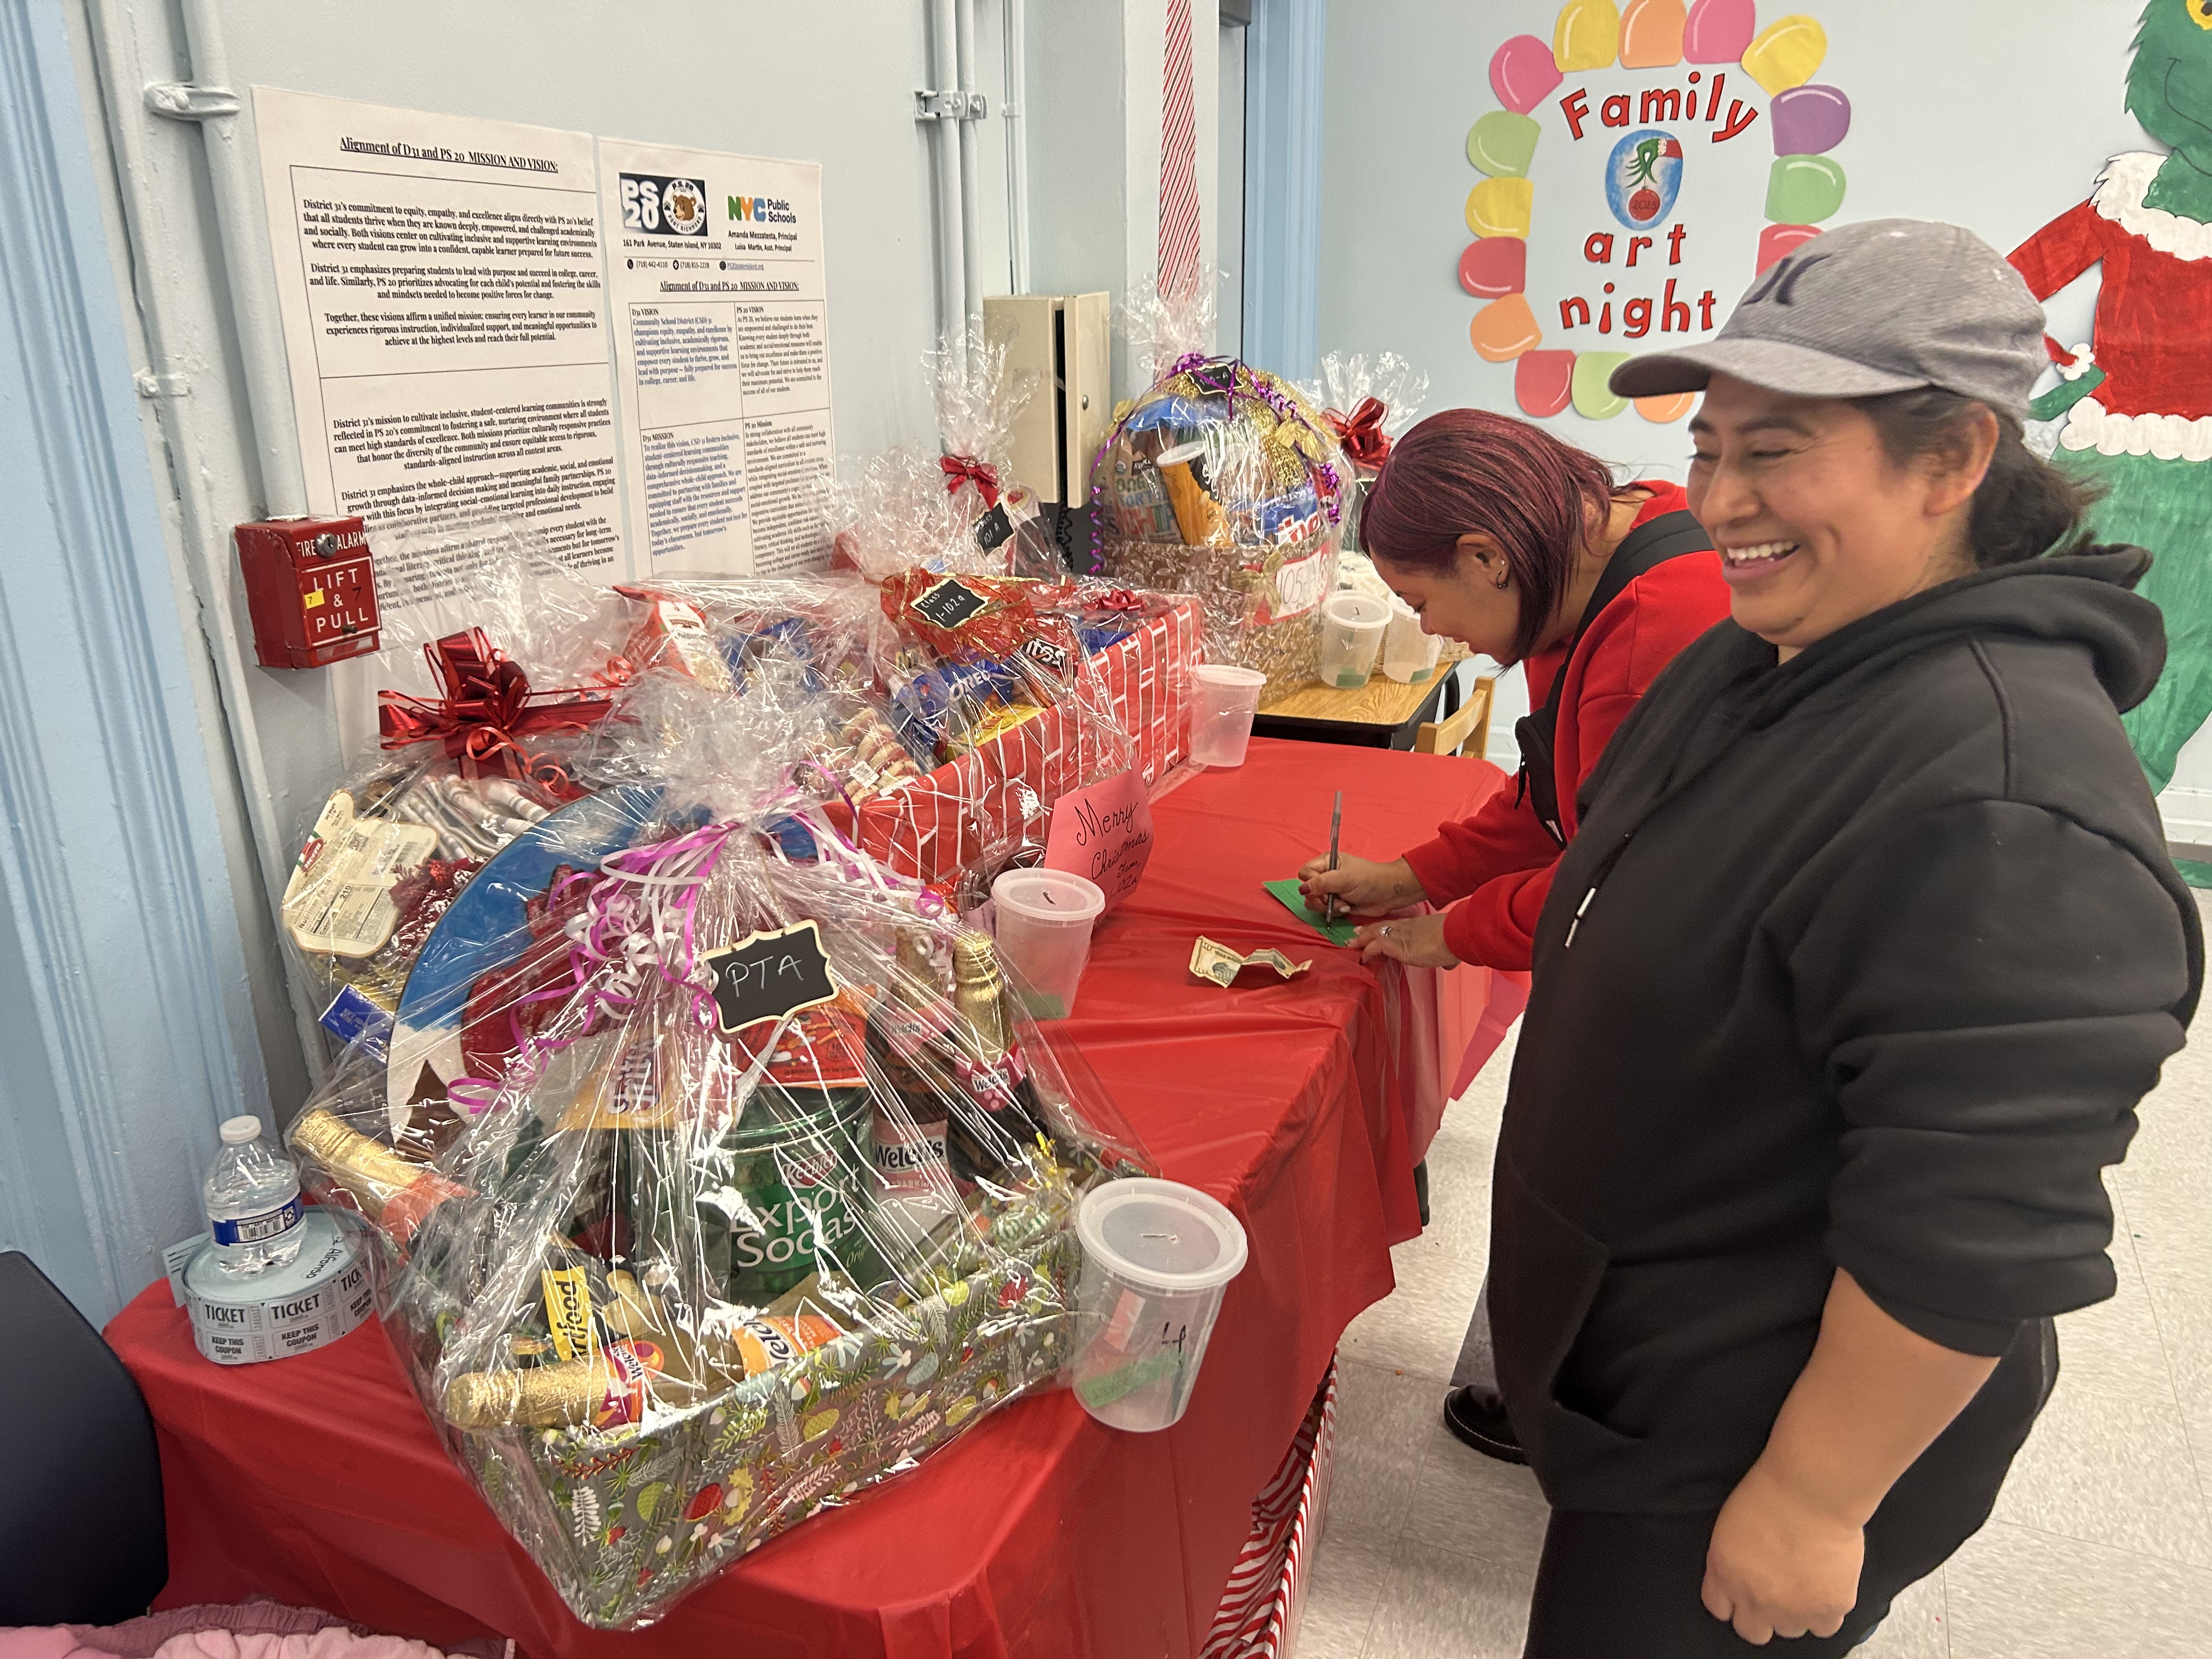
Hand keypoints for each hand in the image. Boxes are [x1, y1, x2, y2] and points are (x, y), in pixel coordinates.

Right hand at [1295, 853, 1426, 919]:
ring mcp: (1330, 891)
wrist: (1389, 894)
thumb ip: (1322, 883)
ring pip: (1313, 903)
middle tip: (1335, 897)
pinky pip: (1324, 911)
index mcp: (1327, 862)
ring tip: (1343, 904)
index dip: (1311, 882)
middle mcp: (1326, 875)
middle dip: (1320, 898)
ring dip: (1327, 907)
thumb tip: (1303, 889)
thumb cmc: (1369, 880)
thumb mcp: (1345, 879)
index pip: (1305, 873)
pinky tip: (1347, 908)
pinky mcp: (1336, 904)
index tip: (1325, 886)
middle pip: (1307, 890)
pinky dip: (1334, 912)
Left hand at [1349, 910, 1458, 968]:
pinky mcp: (1397, 945)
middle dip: (1367, 930)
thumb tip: (1449, 963)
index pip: (1395, 925)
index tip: (1374, 931)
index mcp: (1416, 925)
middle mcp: (1405, 927)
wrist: (1454, 936)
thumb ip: (1445, 957)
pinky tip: (1363, 958)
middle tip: (1356, 935)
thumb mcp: (1448, 948)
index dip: (1383, 928)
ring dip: (1362, 940)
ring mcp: (1399, 935)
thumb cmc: (1454, 940)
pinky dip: (1367, 952)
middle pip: (1381, 925)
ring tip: (1353, 946)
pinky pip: (1376, 946)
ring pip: (1374, 933)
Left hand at [1700, 1461, 1864, 1644]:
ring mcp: (1791, 1610)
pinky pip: (1825, 1627)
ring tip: (1806, 1582)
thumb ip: (1731, 1559)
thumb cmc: (1771, 1492)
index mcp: (1724, 1573)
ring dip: (1797, 1612)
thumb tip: (1740, 1575)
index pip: (1719, 1609)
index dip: (1733, 1603)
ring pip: (1790, 1630)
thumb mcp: (1730, 1525)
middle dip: (1762, 1616)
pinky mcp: (1826, 1610)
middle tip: (1777, 1595)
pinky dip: (1827, 1612)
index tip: (1744, 1595)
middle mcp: (1754, 1599)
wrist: (1813, 1492)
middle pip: (1752, 1631)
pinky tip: (1828, 1586)